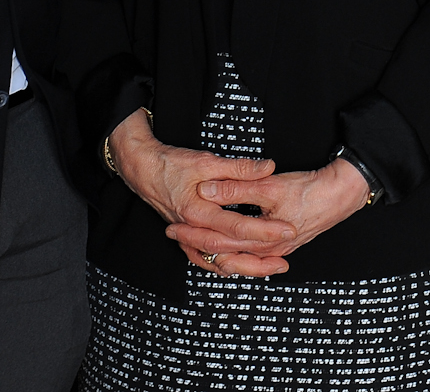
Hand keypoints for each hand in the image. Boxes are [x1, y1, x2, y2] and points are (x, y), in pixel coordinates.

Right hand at [106, 108, 294, 277]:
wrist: (142, 169)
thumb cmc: (171, 164)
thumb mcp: (207, 161)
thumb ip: (239, 168)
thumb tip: (268, 167)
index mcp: (198, 211)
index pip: (238, 225)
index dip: (265, 229)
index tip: (287, 230)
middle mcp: (192, 228)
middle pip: (230, 250)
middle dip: (260, 256)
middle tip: (285, 259)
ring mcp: (188, 236)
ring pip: (218, 260)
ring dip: (244, 266)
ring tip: (270, 268)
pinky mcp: (187, 236)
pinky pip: (206, 258)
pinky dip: (223, 264)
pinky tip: (239, 266)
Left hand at [173, 159, 371, 273]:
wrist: (342, 194)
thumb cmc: (311, 190)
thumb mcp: (270, 186)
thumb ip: (236, 187)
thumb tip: (206, 190)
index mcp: (264, 241)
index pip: (219, 242)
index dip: (193, 234)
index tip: (173, 226)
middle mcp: (268, 252)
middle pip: (224, 256)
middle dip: (196, 245)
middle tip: (174, 234)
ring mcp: (276, 252)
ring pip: (236, 260)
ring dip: (213, 251)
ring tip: (191, 243)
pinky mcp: (281, 246)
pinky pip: (250, 257)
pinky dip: (232, 253)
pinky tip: (224, 247)